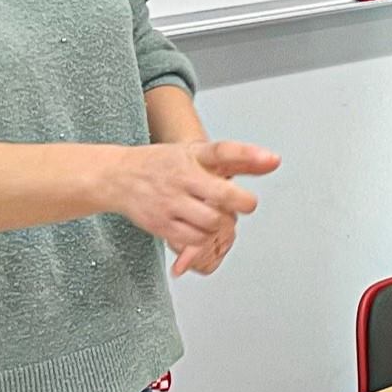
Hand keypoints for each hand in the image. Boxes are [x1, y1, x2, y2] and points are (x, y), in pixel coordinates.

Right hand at [106, 139, 278, 265]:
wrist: (117, 176)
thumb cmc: (165, 165)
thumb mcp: (198, 154)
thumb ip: (238, 159)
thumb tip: (275, 160)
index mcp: (193, 156)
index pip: (223, 152)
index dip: (250, 155)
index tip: (273, 159)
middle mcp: (182, 177)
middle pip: (223, 194)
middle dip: (242, 202)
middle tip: (245, 203)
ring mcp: (170, 201)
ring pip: (212, 221)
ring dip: (223, 223)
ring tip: (219, 217)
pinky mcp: (161, 223)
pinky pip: (194, 239)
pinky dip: (205, 237)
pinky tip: (202, 228)